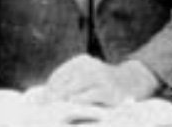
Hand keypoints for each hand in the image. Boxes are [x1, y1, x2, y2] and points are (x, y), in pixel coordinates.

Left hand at [39, 56, 158, 106]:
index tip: (39, 102)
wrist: (132, 81)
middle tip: (43, 109)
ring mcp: (100, 77)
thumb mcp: (86, 77)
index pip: (58, 76)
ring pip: (74, 88)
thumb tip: (45, 98)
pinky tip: (71, 107)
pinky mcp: (108, 90)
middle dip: (52, 97)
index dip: (47, 90)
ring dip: (62, 100)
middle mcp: (90, 65)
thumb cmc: (103, 83)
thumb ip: (69, 84)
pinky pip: (89, 96)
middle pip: (64, 82)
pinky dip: (78, 102)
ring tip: (53, 110)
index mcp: (81, 61)